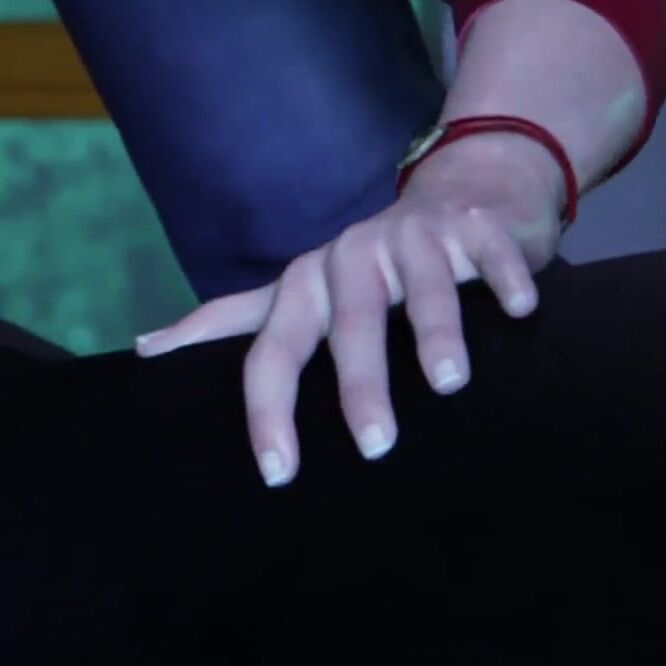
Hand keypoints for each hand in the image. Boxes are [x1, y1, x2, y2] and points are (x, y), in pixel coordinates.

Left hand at [133, 132, 564, 486]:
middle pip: (346, 325)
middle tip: (376, 446)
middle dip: (358, 384)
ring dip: (433, 332)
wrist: (462, 192)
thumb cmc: (373, 266)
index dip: (268, 409)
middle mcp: (352, 258)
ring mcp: (414, 239)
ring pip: (420, 288)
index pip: (273, 350)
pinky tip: (520, 312)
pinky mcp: (475, 229)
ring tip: (447, 384)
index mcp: (306, 285)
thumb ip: (239, 321)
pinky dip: (504, 282)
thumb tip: (145, 349)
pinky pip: (489, 255)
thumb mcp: (304, 289)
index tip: (277, 473)